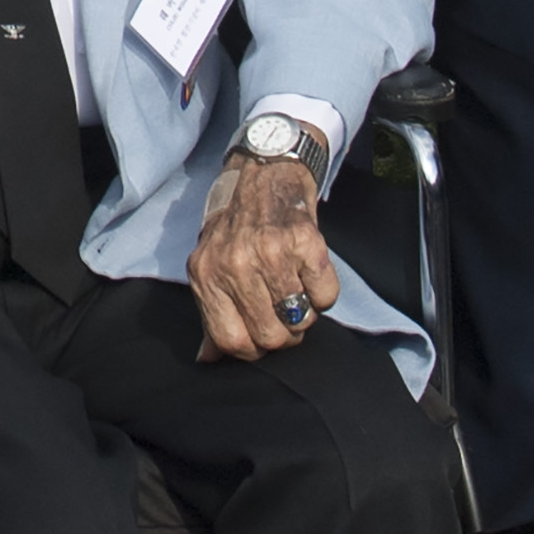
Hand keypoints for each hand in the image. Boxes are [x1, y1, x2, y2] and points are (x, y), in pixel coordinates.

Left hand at [187, 156, 334, 360]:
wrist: (264, 173)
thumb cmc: (236, 227)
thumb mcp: (210, 266)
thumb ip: (211, 314)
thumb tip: (207, 360)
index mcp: (207, 275)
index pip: (232, 342)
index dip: (253, 349)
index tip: (260, 334)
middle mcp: (235, 264)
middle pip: (271, 337)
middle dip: (284, 332)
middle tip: (282, 308)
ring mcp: (271, 252)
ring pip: (301, 320)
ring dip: (304, 311)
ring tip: (295, 286)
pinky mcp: (306, 242)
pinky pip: (326, 297)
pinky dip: (323, 291)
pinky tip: (309, 269)